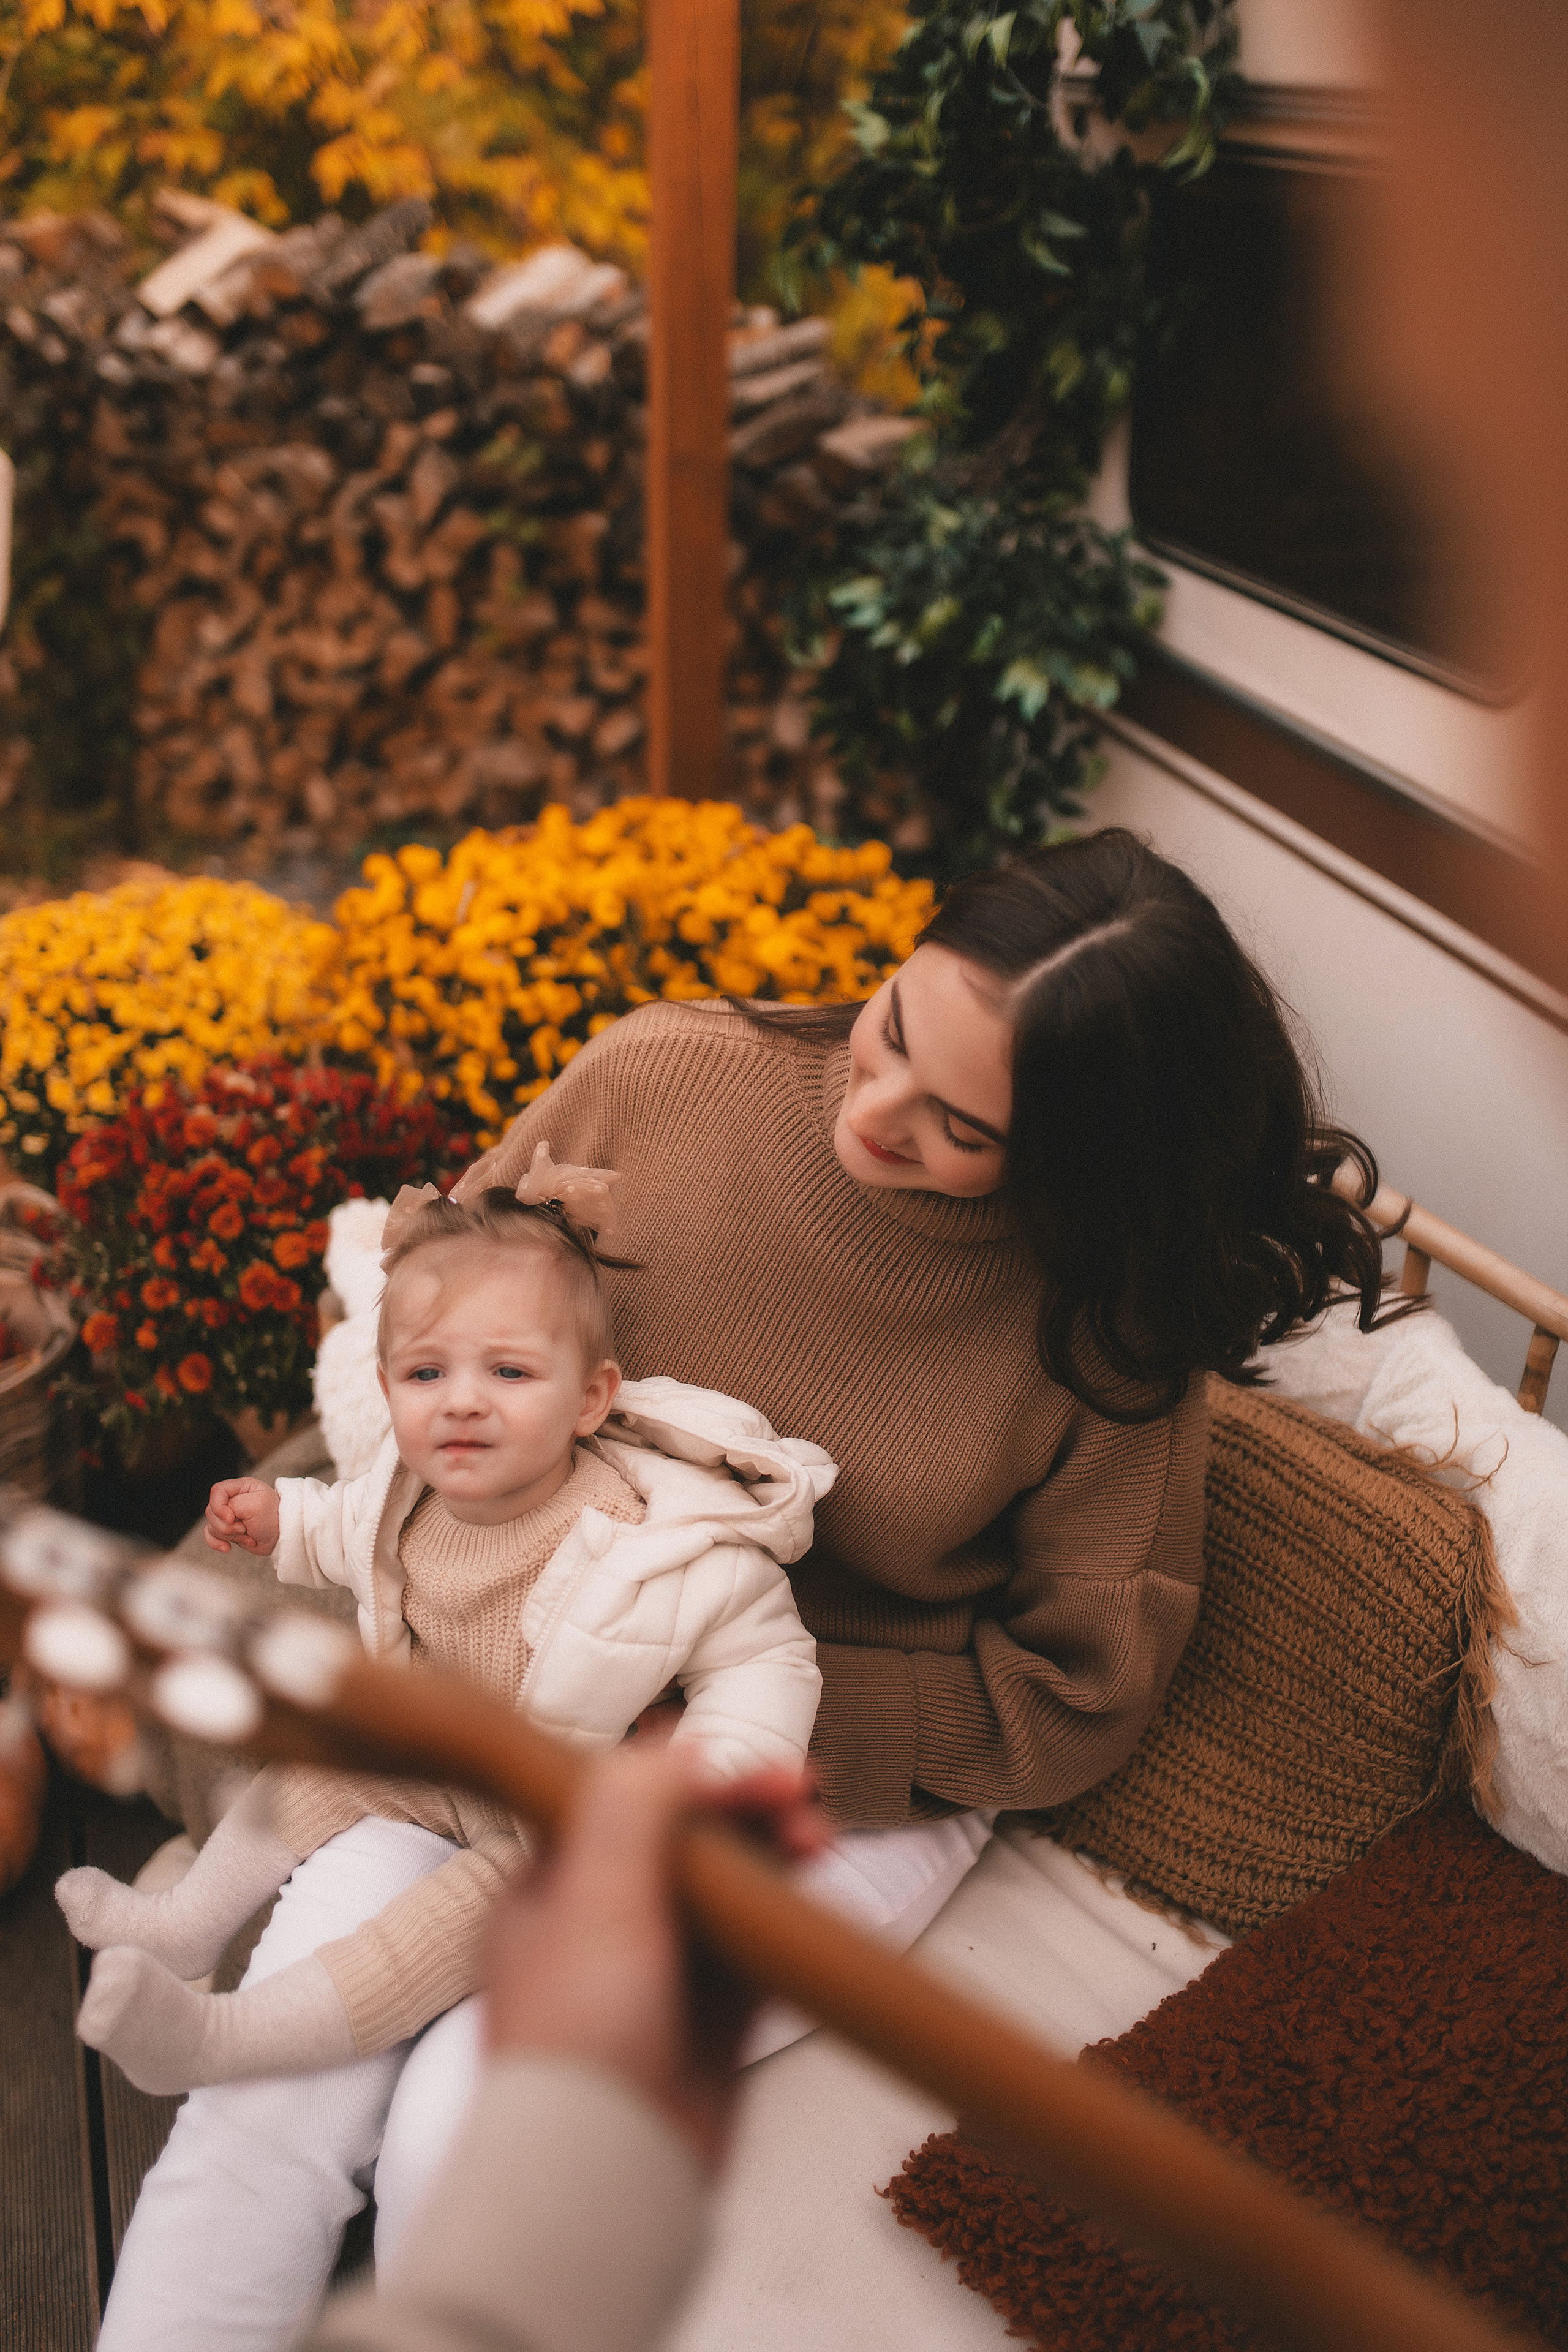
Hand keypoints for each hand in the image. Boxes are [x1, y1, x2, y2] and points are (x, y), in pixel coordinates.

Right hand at [204, 1477, 279, 1555]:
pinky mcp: (226, 1530)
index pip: (217, 1491)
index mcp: (240, 1487)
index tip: (232, 1518)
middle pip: (211, 1512)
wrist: (282, 1537)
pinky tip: (227, 1548)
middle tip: (245, 1528)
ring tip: (248, 1536)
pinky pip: (209, 1536)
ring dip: (230, 1536)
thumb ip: (233, 1505)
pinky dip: (216, 1543)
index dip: (219, 1507)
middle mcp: (232, 1499)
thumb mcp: (256, 1504)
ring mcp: (227, 1516)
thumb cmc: (274, 1517)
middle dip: (228, 1526)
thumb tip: (222, 1517)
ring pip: (211, 1526)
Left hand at [483, 1749, 827, 2170]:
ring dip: (776, 1856)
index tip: (762, 1771)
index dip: (699, 1774)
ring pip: (729, 1889)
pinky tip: (817, 1897)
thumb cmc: (579, 2039)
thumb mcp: (594, 1899)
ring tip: (820, 1841)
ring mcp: (658, 1973)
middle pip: (688, 1839)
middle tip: (805, 1799)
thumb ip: (630, 1808)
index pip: (629, 1801)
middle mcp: (602, 1922)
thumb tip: (679, 1749)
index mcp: (553, 1887)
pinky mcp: (705, 2022)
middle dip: (750, 1811)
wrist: (604, 2173)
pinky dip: (788, 1920)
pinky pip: (755, 1952)